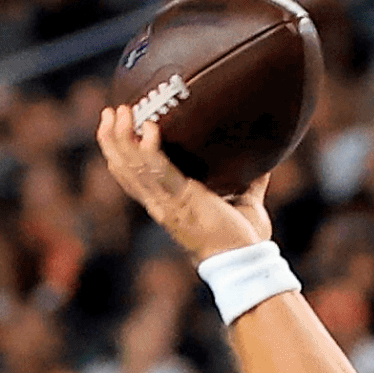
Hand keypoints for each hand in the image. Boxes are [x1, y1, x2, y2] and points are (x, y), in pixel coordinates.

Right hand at [95, 104, 271, 261]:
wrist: (246, 260)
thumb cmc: (245, 239)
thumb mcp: (244, 203)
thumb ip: (249, 184)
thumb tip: (264, 163)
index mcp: (168, 206)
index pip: (132, 179)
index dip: (119, 155)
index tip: (115, 129)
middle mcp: (161, 205)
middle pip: (123, 170)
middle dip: (112, 139)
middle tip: (109, 113)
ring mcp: (168, 204)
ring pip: (132, 167)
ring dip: (122, 138)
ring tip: (119, 112)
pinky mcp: (182, 201)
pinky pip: (158, 170)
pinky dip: (150, 148)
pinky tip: (149, 128)